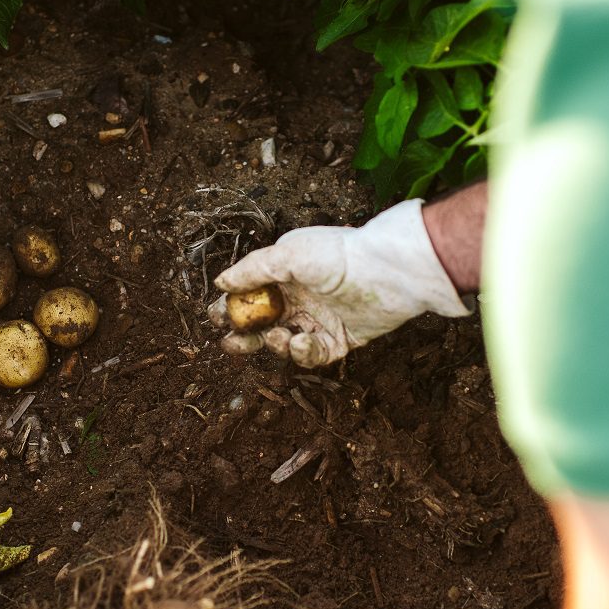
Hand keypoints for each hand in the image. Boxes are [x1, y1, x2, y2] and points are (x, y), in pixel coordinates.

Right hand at [207, 199, 471, 367]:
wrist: (391, 273)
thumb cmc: (340, 255)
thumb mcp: (291, 254)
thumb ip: (254, 269)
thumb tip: (221, 282)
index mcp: (286, 273)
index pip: (251, 292)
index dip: (232, 305)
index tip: (218, 316)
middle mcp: (302, 296)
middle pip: (264, 322)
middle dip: (245, 334)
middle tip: (232, 343)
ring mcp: (320, 319)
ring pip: (285, 342)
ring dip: (275, 344)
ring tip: (277, 337)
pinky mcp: (340, 340)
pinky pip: (313, 354)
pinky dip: (303, 352)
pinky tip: (303, 341)